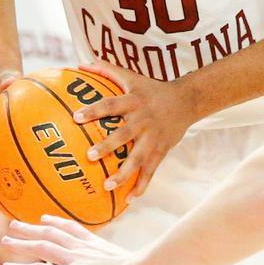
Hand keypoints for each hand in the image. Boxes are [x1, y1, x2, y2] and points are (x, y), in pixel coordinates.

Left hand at [0, 216, 143, 264]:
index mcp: (94, 244)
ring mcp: (73, 260)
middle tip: (14, 224)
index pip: (71, 228)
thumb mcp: (130, 260)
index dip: (56, 221)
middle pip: (51, 233)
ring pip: (41, 246)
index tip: (44, 217)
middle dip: (31, 228)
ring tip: (5, 240)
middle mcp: (80, 248)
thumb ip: (122, 263)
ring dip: (21, 243)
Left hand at [75, 62, 198, 196]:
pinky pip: (151, 171)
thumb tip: (80, 64)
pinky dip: (141, 186)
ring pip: (137, 158)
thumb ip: (106, 70)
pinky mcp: (161, 151)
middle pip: (124, 134)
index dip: (94, 110)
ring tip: (107, 186)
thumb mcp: (132, 77)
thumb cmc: (153, 88)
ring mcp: (153, 138)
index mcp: (133, 102)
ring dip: (123, 173)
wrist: (187, 101)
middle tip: (90, 156)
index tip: (76, 117)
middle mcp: (143, 121)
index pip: (111, 105)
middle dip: (108, 145)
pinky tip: (129, 200)